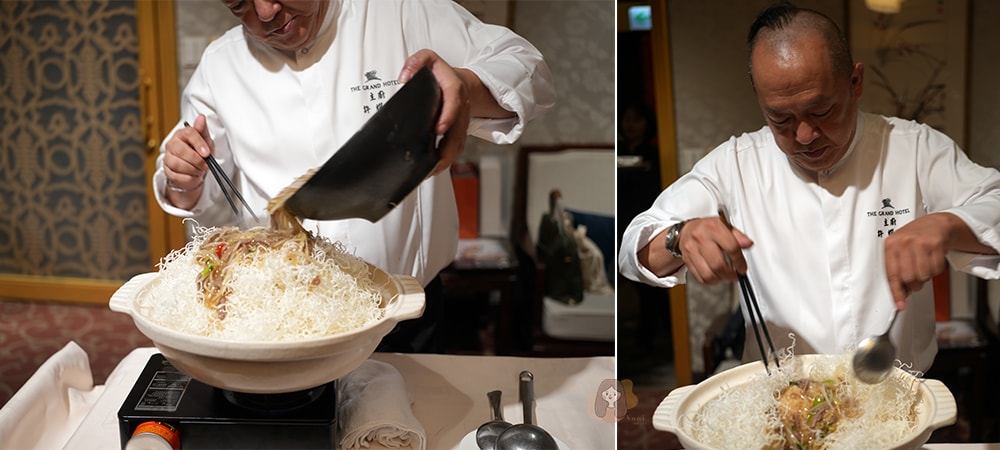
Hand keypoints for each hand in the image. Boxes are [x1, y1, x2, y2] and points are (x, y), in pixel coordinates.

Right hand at [162, 114, 212, 206]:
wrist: (197, 168)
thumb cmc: (201, 152)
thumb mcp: (206, 141)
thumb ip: (203, 130)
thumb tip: (201, 118)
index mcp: (182, 134)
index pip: (189, 134)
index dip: (198, 144)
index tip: (207, 153)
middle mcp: (172, 144)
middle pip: (181, 151)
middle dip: (196, 160)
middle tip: (206, 165)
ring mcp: (168, 158)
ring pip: (178, 165)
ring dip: (193, 170)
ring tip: (200, 170)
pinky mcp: (167, 171)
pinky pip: (177, 176)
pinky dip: (189, 178)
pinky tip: (194, 176)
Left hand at [398, 50, 470, 175]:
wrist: (461, 82)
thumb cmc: (441, 74)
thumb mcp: (428, 59)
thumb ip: (416, 62)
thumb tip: (404, 77)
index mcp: (454, 89)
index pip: (454, 103)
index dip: (448, 117)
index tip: (438, 129)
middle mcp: (461, 108)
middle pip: (458, 132)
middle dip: (447, 149)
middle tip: (434, 163)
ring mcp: (462, 122)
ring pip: (459, 144)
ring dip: (447, 159)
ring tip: (431, 171)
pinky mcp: (459, 132)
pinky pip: (456, 148)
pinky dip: (446, 159)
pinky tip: (434, 168)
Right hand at [639, 216, 753, 283]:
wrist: (686, 230)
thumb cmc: (708, 229)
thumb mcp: (724, 226)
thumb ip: (738, 236)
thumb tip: (748, 244)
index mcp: (713, 227)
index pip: (731, 248)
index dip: (740, 261)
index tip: (742, 268)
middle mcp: (700, 238)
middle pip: (718, 264)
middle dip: (730, 274)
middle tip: (735, 275)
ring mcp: (692, 250)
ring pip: (708, 274)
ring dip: (720, 279)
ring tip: (725, 276)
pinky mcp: (687, 260)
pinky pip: (700, 277)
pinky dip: (710, 281)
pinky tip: (715, 276)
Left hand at [883, 214, 952, 309]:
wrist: (935, 223)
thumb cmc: (914, 238)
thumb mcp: (899, 249)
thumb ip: (896, 268)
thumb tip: (900, 293)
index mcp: (890, 245)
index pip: (891, 274)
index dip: (896, 292)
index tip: (900, 305)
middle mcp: (904, 243)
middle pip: (909, 278)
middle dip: (914, 283)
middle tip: (916, 278)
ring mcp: (920, 243)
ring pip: (924, 275)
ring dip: (926, 276)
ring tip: (924, 267)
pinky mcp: (936, 244)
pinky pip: (936, 269)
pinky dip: (936, 270)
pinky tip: (932, 260)